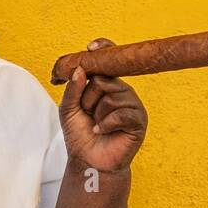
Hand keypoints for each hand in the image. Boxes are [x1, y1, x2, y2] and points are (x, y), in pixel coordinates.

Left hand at [58, 37, 147, 171]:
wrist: (89, 161)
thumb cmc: (80, 134)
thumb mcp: (68, 109)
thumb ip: (72, 88)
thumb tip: (80, 69)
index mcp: (107, 85)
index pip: (109, 62)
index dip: (103, 50)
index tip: (90, 47)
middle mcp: (122, 91)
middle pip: (103, 80)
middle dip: (88, 99)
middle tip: (88, 114)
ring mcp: (132, 105)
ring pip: (111, 97)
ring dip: (98, 114)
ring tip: (98, 125)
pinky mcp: (139, 120)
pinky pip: (122, 114)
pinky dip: (107, 124)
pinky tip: (102, 131)